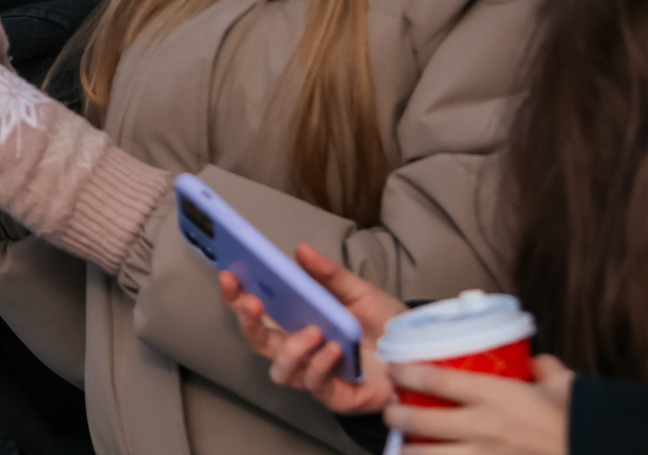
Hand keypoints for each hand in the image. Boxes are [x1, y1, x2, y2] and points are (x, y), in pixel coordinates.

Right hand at [220, 242, 404, 416]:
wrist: (418, 353)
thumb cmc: (385, 323)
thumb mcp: (358, 291)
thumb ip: (329, 274)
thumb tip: (300, 249)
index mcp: (299, 321)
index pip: (257, 312)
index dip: (236, 297)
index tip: (229, 276)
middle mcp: (301, 349)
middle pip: (259, 343)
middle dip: (249, 323)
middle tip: (253, 303)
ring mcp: (316, 375)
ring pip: (281, 371)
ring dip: (290, 349)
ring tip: (313, 332)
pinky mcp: (335, 396)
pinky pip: (316, 385)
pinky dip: (321, 365)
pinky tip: (335, 349)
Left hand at [383, 357, 573, 454]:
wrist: (596, 448)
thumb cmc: (578, 418)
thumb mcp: (563, 382)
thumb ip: (543, 368)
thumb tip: (534, 361)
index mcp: (495, 395)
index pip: (436, 381)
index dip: (408, 374)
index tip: (393, 368)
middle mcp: (483, 427)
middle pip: (423, 422)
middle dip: (397, 417)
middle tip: (390, 411)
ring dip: (409, 453)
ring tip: (399, 448)